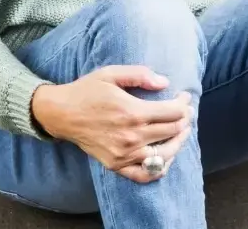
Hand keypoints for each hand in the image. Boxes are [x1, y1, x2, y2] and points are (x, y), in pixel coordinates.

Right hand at [30, 66, 193, 182]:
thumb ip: (140, 75)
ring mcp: (124, 154)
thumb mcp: (111, 73)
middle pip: (173, 131)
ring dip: (179, 142)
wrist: (61, 114)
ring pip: (165, 154)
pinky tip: (166, 156)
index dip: (184, 103)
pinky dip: (160, 168)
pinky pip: (145, 174)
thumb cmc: (87, 91)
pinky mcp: (116, 165)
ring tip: (182, 131)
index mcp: (133, 112)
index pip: (173, 112)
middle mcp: (131, 136)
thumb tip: (165, 83)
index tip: (184, 97)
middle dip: (184, 119)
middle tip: (185, 111)